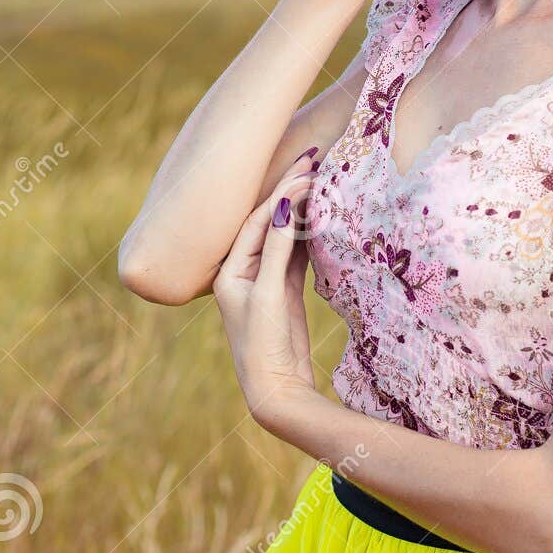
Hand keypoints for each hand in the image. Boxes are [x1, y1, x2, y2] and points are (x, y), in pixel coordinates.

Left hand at [212, 153, 318, 430]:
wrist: (274, 390)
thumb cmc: (262, 345)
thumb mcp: (269, 295)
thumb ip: (278, 251)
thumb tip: (287, 207)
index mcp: (229, 271)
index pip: (257, 222)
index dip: (281, 195)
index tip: (305, 172)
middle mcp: (243, 272)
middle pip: (269, 223)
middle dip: (290, 193)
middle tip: (313, 162)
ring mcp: (265, 281)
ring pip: (284, 236)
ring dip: (302, 210)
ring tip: (321, 181)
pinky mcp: (284, 292)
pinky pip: (296, 254)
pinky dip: (309, 234)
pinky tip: (323, 216)